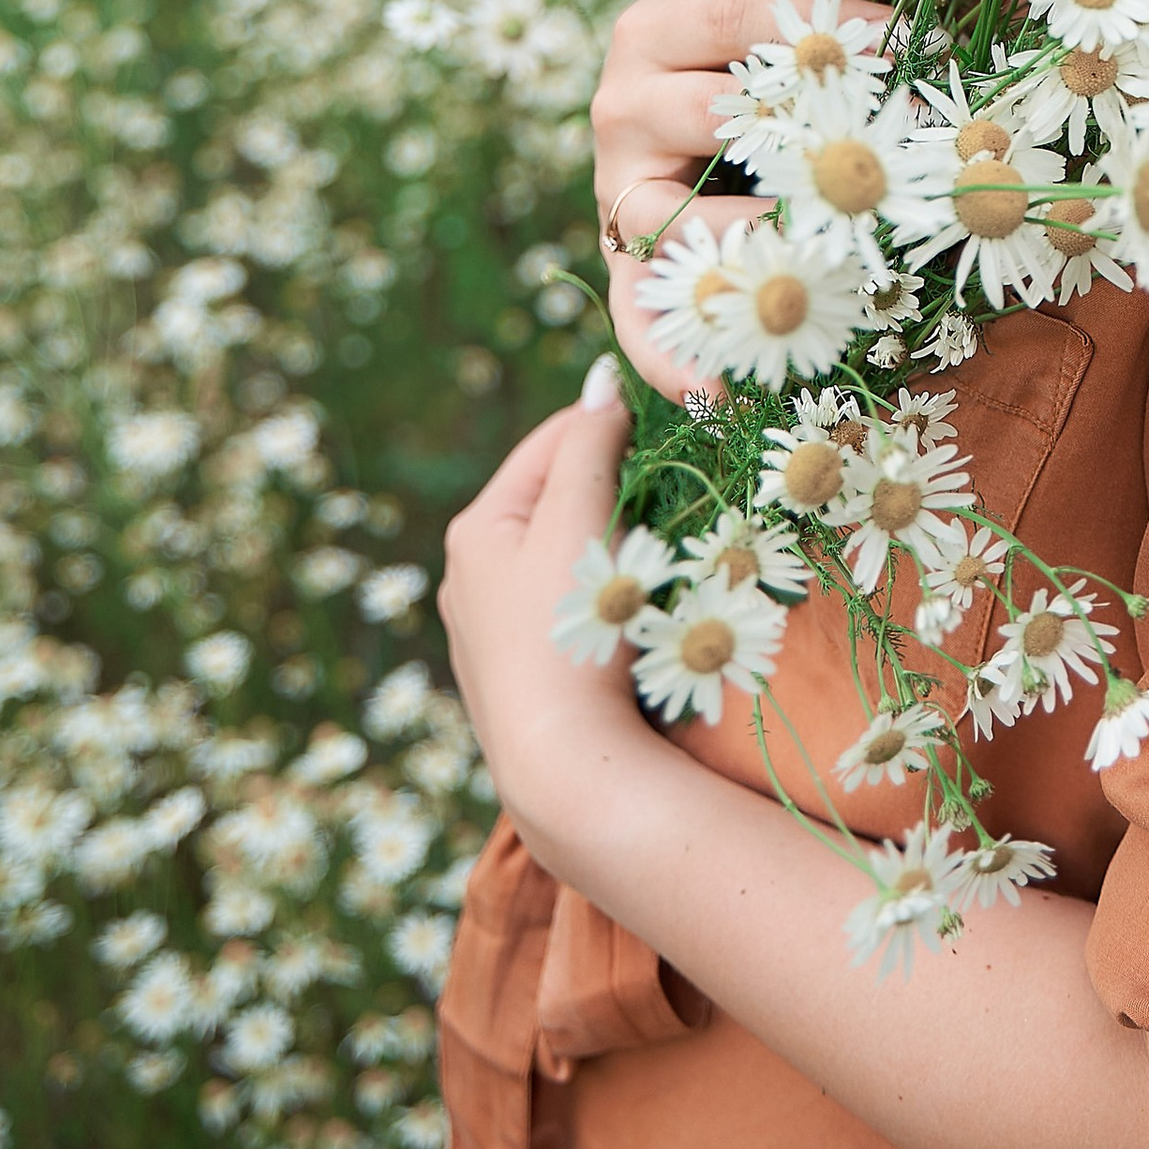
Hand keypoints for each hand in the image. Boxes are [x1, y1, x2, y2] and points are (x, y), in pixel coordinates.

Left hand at [438, 363, 659, 884]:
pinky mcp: (524, 674)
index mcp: (476, 529)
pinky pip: (570, 606)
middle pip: (559, 498)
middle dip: (618, 489)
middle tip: (677, 492)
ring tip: (663, 550)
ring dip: (616, 543)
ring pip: (567, 555)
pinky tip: (637, 610)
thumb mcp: (577, 521)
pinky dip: (607, 593)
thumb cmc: (568, 633)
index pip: (552, 441)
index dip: (613, 424)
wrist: (564, 766)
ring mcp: (493, 630)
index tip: (675, 424)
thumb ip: (588, 444)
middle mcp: (471, 576)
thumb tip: (601, 383)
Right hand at [590, 0, 892, 397]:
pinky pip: (637, 315)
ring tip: (819, 264)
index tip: (905, 47)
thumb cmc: (761, 61)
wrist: (693, 124)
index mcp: (657, 27)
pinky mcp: (623, 264)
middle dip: (801, 139)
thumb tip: (913, 17)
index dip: (819, 30)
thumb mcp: (782, 14)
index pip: (736, 18)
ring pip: (670, 221)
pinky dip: (670, 358)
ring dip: (749, 248)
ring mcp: (618, 192)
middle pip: (705, 117)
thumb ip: (819, 4)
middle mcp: (621, 105)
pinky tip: (717, 393)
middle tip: (880, 160)